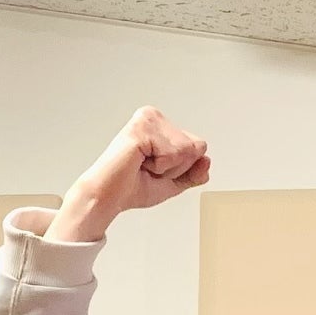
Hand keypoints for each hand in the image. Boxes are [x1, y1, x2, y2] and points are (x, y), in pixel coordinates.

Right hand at [46, 107, 209, 243]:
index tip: (156, 170)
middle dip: (177, 168)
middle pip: (197, 146)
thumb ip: (194, 173)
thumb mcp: (173, 182)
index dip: (182, 168)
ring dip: (168, 168)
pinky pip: (173, 153)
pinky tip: (139, 163)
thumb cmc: (132, 187)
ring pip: (187, 150)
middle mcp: (154, 117)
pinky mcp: (142, 129)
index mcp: (160, 124)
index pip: (198, 146)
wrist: (108, 197)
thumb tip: (207, 160)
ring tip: (143, 166)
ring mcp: (147, 119)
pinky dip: (160, 167)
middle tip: (149, 170)